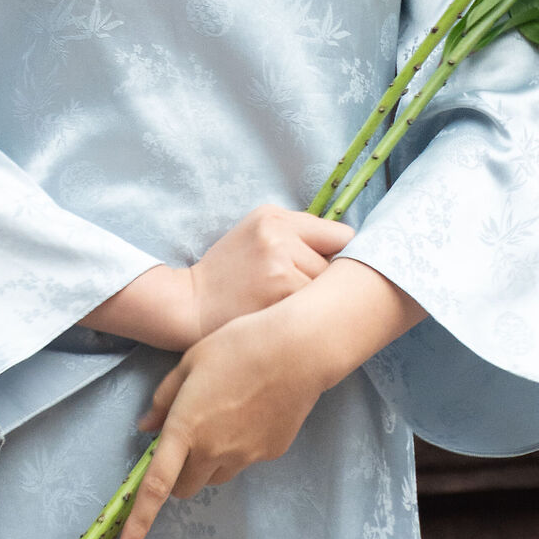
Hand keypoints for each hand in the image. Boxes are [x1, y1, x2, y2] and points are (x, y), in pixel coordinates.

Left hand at [118, 256, 427, 538]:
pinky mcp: (270, 454)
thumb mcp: (190, 361)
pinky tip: (252, 412)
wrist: (298, 350)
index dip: (139, 520)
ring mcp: (244, 456)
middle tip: (185, 439)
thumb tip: (146, 427)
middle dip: (178, 474)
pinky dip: (238, 447)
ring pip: (215, 476)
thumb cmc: (238, 345)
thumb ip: (164, 398)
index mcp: (186, 428)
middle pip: (185, 487)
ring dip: (208, 462)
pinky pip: (243, 461)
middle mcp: (213, 451)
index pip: (156, 486)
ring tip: (224, 417)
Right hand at [186, 202, 350, 340]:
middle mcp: (280, 235)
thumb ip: (298, 234)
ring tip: (290, 308)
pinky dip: (307, 319)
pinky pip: (315, 308)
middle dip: (328, 282)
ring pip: (329, 289)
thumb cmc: (227, 273)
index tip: (333, 272)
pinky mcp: (280, 295)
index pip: (341, 236)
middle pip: (339, 265)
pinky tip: (287, 322)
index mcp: (275, 216)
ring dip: (317, 302)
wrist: (189, 306)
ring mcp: (281, 265)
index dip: (341, 257)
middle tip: (305, 295)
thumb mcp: (255, 234)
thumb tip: (350, 250)